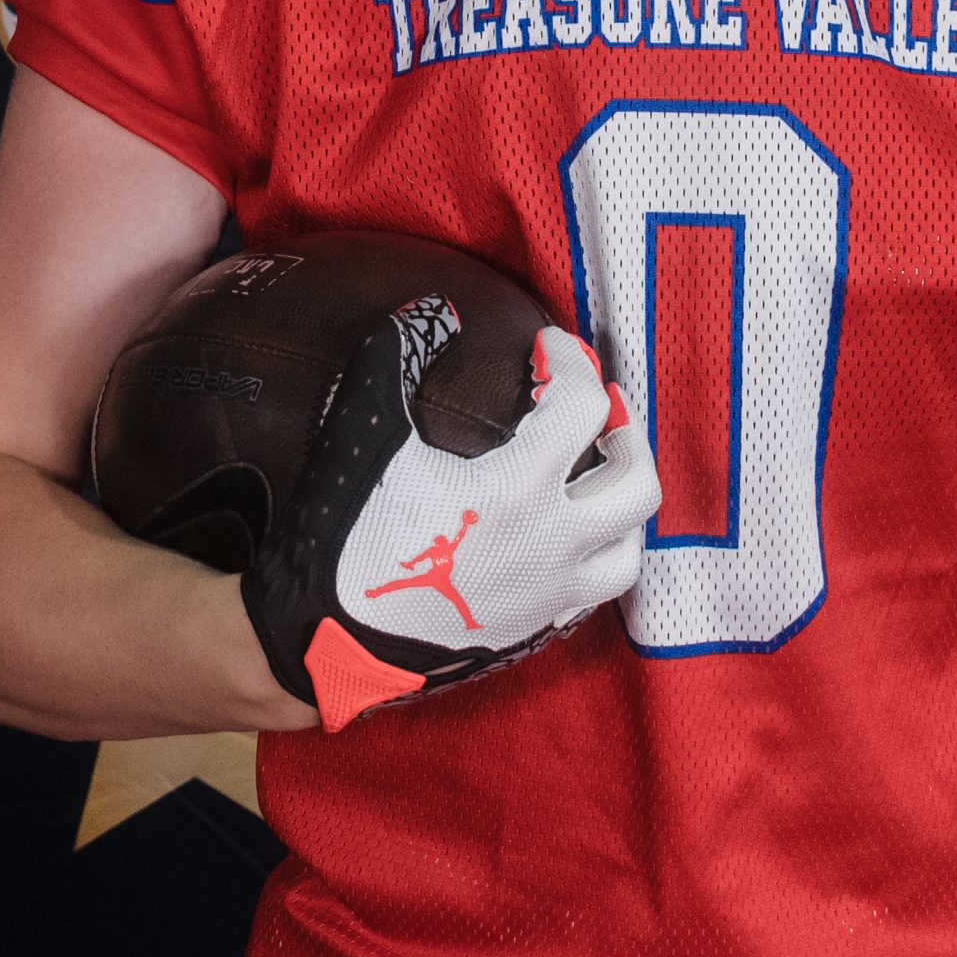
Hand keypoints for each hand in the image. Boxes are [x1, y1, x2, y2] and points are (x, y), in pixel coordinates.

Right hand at [242, 310, 659, 728]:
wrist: (320, 643)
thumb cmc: (344, 536)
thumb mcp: (363, 430)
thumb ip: (396, 357)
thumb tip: (432, 312)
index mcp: (522, 491)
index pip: (583, 405)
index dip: (571, 361)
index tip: (545, 347)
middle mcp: (553, 546)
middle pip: (636, 483)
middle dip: (625, 432)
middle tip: (598, 407)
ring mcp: (548, 597)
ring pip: (627, 550)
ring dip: (621, 504)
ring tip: (592, 474)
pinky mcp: (531, 633)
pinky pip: (590, 594)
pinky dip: (592, 554)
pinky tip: (559, 534)